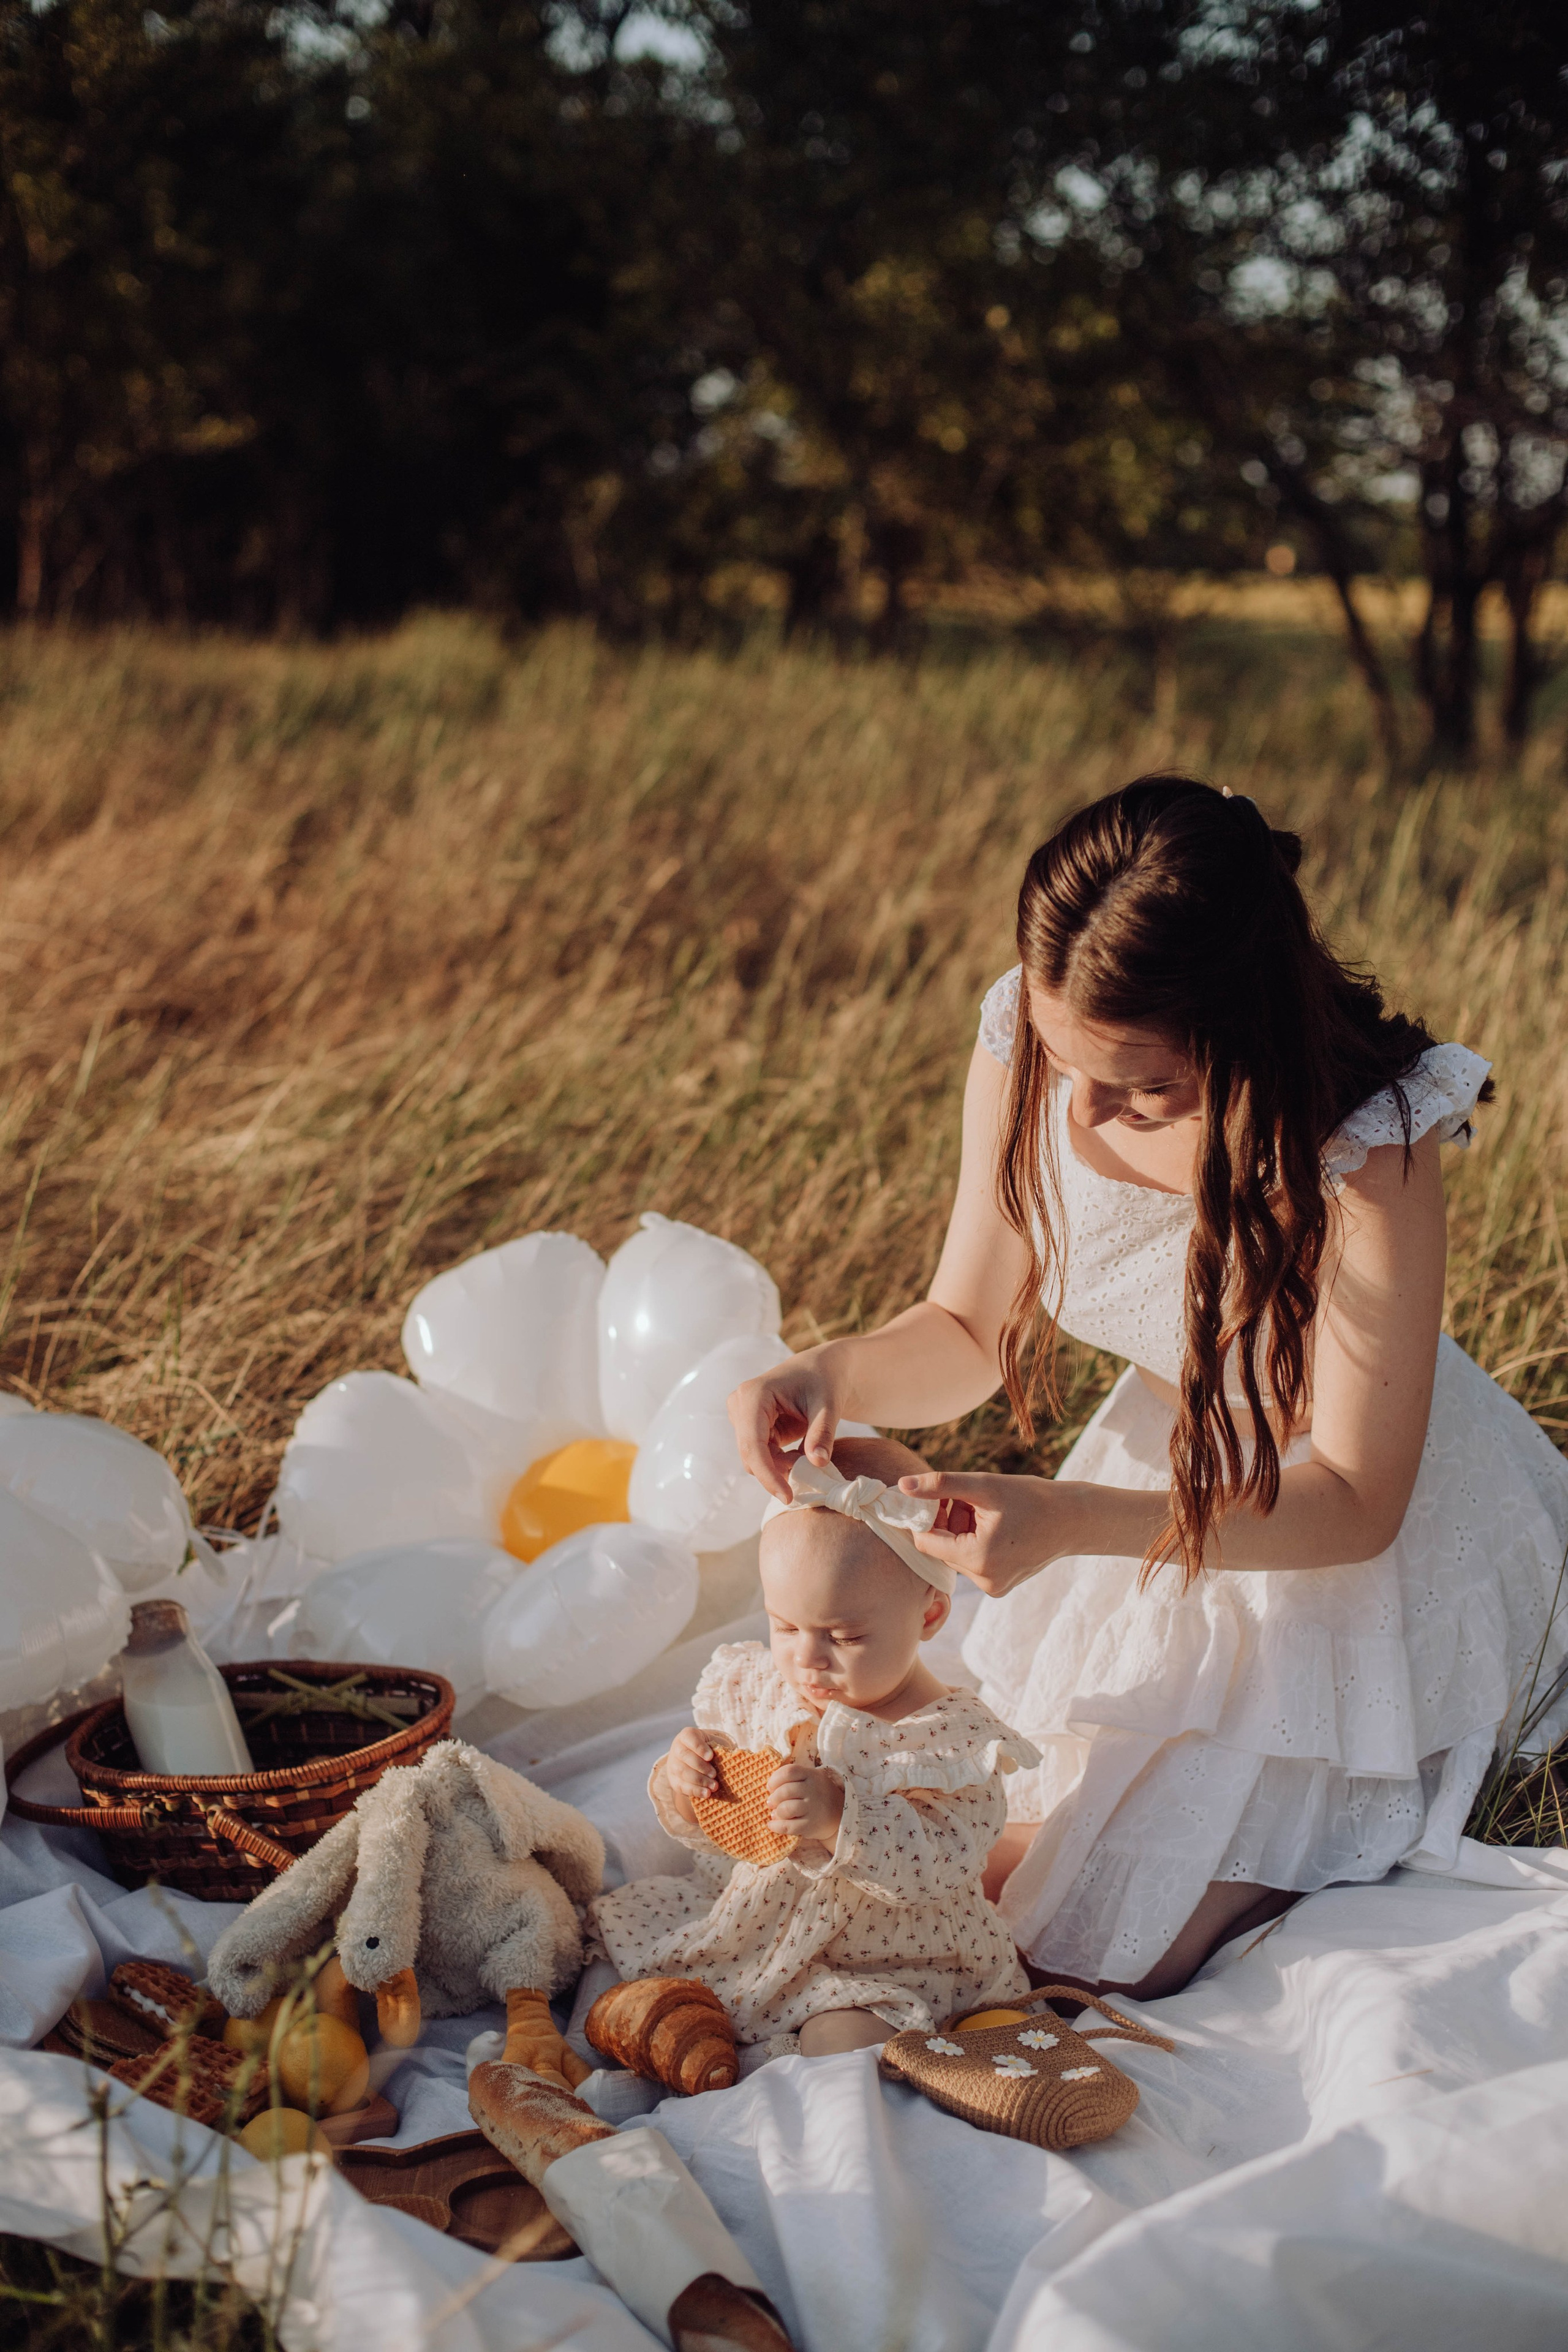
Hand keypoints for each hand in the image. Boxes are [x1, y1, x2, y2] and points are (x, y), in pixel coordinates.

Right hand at [665, 1726, 723, 1821]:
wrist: (696, 1759)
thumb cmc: (709, 1749)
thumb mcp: (713, 1743)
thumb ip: (719, 1748)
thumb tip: (732, 1758)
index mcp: (687, 1735)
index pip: (689, 1737)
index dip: (699, 1747)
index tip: (711, 1756)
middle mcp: (677, 1748)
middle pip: (684, 1756)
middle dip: (700, 1766)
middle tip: (714, 1774)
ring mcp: (672, 1764)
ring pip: (682, 1772)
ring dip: (699, 1780)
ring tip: (714, 1786)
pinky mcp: (673, 1780)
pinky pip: (681, 1786)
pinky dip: (695, 1790)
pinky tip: (706, 1794)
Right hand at [728, 1349, 844, 1502]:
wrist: (822, 1370)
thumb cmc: (825, 1382)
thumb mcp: (828, 1406)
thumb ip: (822, 1434)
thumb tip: (818, 1464)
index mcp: (754, 1394)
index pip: (753, 1444)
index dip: (768, 1475)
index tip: (788, 1498)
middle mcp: (740, 1404)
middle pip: (750, 1454)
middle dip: (777, 1471)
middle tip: (809, 1474)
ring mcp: (741, 1415)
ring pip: (754, 1458)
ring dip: (779, 1466)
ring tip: (808, 1457)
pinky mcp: (748, 1425)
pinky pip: (760, 1454)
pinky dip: (779, 1462)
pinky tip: (799, 1455)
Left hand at [767, 1761, 844, 1845]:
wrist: (840, 1815)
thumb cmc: (817, 1795)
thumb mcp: (811, 1779)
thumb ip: (793, 1779)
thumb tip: (768, 1788)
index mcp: (811, 1775)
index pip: (789, 1771)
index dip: (775, 1779)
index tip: (771, 1787)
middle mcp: (813, 1790)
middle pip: (786, 1790)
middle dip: (773, 1797)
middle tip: (771, 1802)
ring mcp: (813, 1808)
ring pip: (786, 1808)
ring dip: (776, 1812)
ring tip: (775, 1813)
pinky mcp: (811, 1825)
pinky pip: (789, 1827)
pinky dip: (776, 1826)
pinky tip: (772, 1825)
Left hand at [898, 1471, 1070, 1598]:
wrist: (1074, 1519)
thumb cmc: (1031, 1498)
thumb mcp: (983, 1486)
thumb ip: (940, 1486)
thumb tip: (902, 1485)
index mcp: (977, 1559)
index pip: (926, 1541)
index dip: (923, 1516)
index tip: (928, 1495)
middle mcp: (983, 1581)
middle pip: (942, 1548)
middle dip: (946, 1521)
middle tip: (964, 1496)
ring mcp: (993, 1586)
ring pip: (956, 1554)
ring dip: (960, 1529)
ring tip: (983, 1508)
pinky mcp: (1000, 1585)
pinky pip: (973, 1561)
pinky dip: (974, 1541)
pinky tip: (992, 1523)